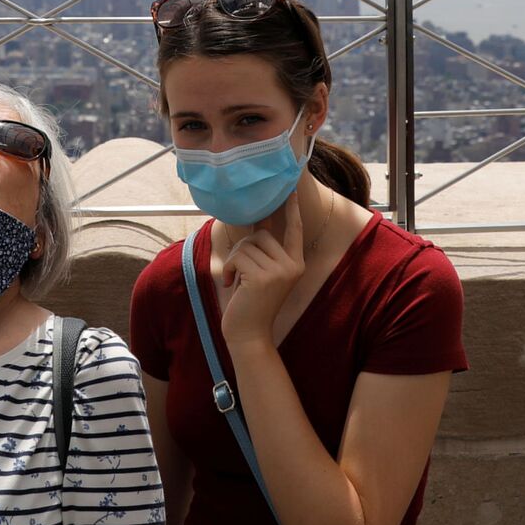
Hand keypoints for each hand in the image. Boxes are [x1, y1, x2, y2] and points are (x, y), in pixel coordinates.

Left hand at [219, 191, 305, 348]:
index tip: (291, 189)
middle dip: (243, 248)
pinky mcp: (263, 277)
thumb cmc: (252, 303)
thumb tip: (261, 221)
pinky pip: (237, 256)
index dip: (291, 209)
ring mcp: (280, 271)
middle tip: (239, 271)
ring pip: (247, 245)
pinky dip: (228, 268)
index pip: (294, 230)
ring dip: (234, 260)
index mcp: (296, 264)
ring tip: (236, 280)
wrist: (249, 335)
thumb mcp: (264, 274)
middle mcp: (293, 265)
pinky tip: (231, 285)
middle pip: (262, 235)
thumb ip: (265, 250)